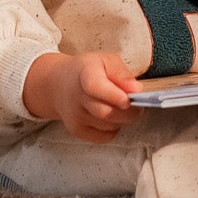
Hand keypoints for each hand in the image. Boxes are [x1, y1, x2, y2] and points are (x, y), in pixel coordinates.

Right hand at [23, 50, 138, 142]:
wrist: (60, 84)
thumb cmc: (88, 70)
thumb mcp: (106, 60)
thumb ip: (121, 73)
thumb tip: (136, 89)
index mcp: (85, 74)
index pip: (96, 87)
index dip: (114, 95)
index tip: (128, 99)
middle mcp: (77, 98)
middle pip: (106, 112)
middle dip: (128, 112)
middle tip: (137, 105)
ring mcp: (75, 117)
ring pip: (108, 126)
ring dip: (122, 119)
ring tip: (122, 108)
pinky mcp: (77, 131)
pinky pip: (104, 137)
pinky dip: (113, 129)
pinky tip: (112, 117)